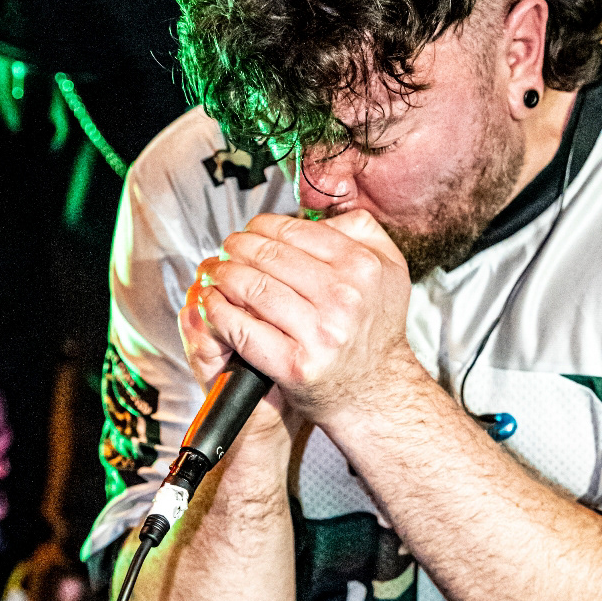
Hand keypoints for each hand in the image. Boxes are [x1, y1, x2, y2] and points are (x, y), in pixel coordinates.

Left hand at [190, 209, 418, 427]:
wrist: (375, 388)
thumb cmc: (374, 326)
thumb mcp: (388, 268)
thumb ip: (359, 229)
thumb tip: (314, 212)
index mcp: (362, 266)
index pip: (293, 231)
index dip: (260, 226)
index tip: (249, 231)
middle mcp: (344, 298)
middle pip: (267, 256)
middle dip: (235, 248)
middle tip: (226, 250)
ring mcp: (319, 333)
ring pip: (251, 288)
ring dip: (222, 276)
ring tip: (215, 273)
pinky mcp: (295, 365)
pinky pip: (242, 328)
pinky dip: (218, 310)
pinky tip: (213, 303)